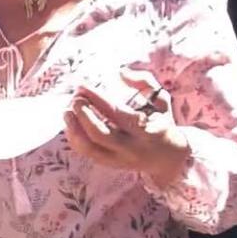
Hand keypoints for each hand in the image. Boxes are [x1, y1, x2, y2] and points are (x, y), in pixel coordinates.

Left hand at [63, 68, 190, 186]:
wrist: (169, 159)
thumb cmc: (162, 123)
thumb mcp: (161, 100)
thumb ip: (145, 81)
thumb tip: (121, 72)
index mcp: (146, 131)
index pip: (117, 113)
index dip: (97, 98)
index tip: (83, 86)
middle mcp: (132, 149)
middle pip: (100, 134)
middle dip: (83, 114)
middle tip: (75, 98)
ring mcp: (120, 160)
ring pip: (90, 149)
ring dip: (75, 129)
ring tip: (67, 112)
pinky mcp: (111, 165)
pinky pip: (88, 154)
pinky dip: (76, 139)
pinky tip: (72, 124)